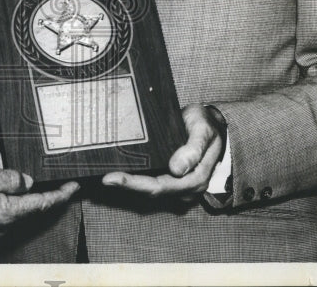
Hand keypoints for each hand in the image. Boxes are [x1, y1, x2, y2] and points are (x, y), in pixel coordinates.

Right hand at [0, 163, 78, 236]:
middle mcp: (2, 228)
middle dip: (32, 188)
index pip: (42, 204)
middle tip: (32, 170)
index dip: (60, 194)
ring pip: (12, 209)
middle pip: (28, 208)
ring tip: (0, 168)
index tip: (72, 187)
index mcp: (6, 214)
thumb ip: (10, 179)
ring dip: (12, 190)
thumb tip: (28, 181)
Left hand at [101, 104, 224, 200]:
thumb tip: (177, 169)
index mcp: (196, 179)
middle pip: (152, 191)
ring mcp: (179, 187)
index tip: (115, 177)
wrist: (212, 126)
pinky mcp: (171, 180)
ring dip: (129, 185)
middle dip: (127, 186)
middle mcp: (187, 188)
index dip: (136, 184)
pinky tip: (120, 173)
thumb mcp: (204, 130)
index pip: (161, 186)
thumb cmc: (206, 126)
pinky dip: (135, 181)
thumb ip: (194, 149)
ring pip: (149, 190)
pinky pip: (151, 183)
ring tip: (107, 177)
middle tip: (105, 178)